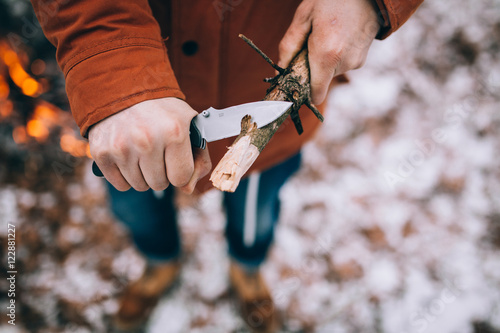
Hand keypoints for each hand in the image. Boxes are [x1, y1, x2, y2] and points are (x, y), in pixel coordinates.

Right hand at [89, 97, 211, 192]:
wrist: (123, 88)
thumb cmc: (163, 111)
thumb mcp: (189, 126)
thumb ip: (199, 160)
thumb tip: (186, 189)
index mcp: (174, 133)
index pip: (181, 178)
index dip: (180, 171)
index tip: (175, 157)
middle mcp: (147, 141)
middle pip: (159, 184)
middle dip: (161, 172)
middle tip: (157, 152)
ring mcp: (122, 147)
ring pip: (139, 186)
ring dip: (143, 174)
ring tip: (142, 152)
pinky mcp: (102, 152)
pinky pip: (120, 185)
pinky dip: (125, 175)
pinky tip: (128, 156)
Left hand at [278, 0, 379, 104]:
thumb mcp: (304, 16)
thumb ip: (289, 45)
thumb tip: (281, 68)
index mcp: (327, 54)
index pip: (316, 93)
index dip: (304, 90)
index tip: (297, 78)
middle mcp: (344, 63)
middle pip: (320, 80)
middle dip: (311, 66)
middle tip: (312, 42)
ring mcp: (355, 62)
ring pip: (330, 72)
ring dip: (324, 59)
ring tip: (327, 34)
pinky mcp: (361, 60)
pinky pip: (341, 64)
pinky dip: (335, 55)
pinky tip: (338, 36)